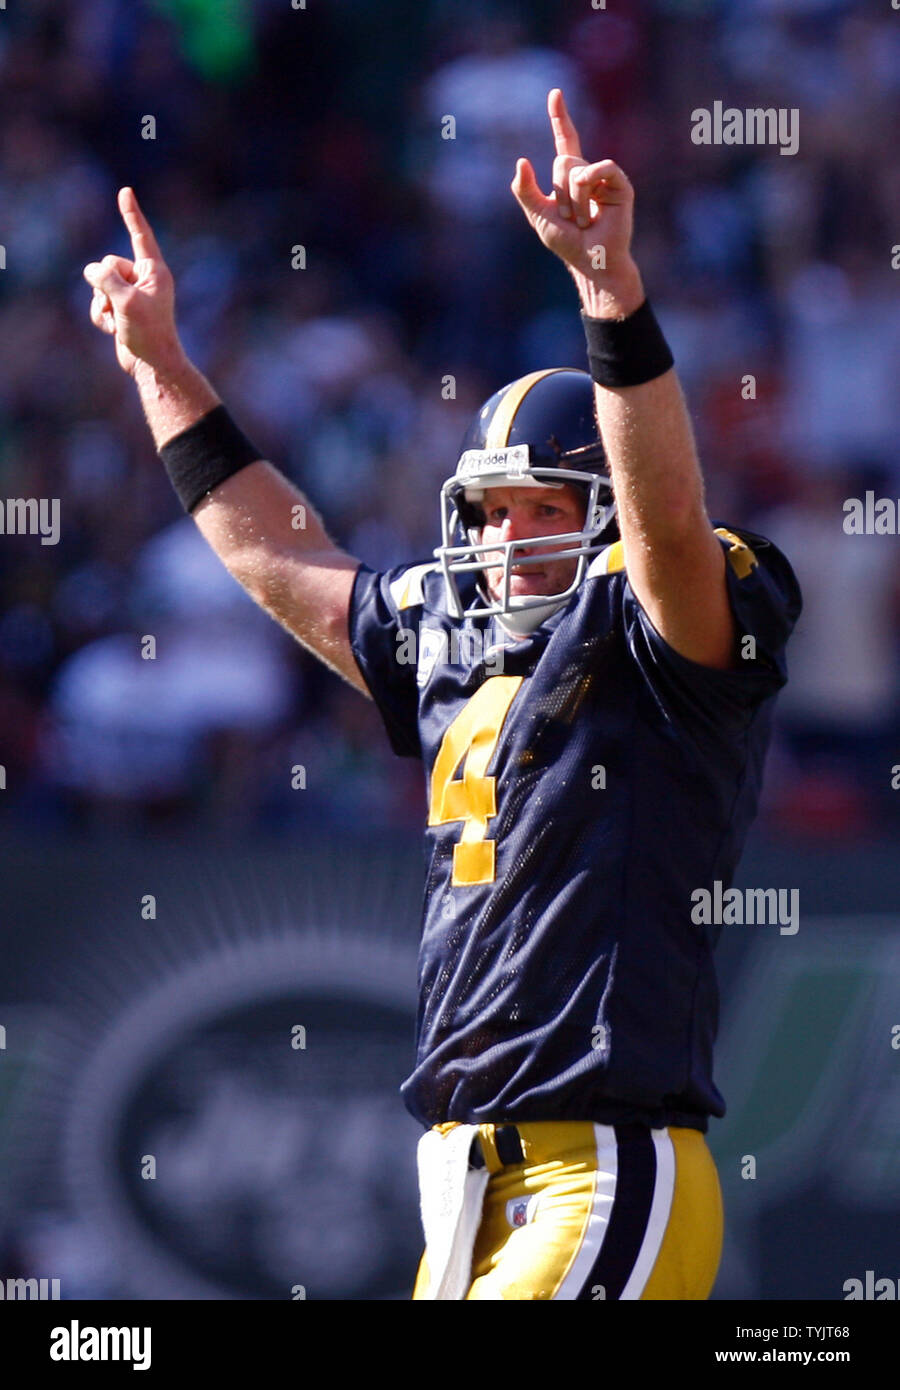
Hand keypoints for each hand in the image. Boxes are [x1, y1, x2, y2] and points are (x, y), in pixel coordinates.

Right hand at [83, 187, 183, 377]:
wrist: (152, 365)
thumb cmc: (148, 333)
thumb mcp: (125, 300)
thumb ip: (106, 278)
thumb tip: (91, 271)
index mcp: (155, 271)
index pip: (141, 236)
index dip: (131, 214)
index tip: (125, 192)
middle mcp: (144, 279)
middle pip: (109, 262)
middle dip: (105, 282)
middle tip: (118, 303)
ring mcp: (131, 294)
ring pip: (99, 283)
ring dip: (101, 302)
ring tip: (118, 320)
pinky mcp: (120, 309)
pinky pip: (97, 302)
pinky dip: (100, 316)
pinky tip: (113, 329)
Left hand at [511, 89, 641, 311]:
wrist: (590, 261)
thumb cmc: (566, 243)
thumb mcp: (538, 215)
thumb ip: (525, 191)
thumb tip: (522, 161)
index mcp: (571, 177)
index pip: (565, 140)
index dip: (560, 118)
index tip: (556, 94)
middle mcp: (589, 172)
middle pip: (563, 160)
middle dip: (560, 193)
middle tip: (570, 219)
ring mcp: (605, 177)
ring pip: (577, 169)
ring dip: (573, 200)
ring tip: (583, 221)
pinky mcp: (620, 184)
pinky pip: (601, 168)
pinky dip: (590, 186)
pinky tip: (594, 210)